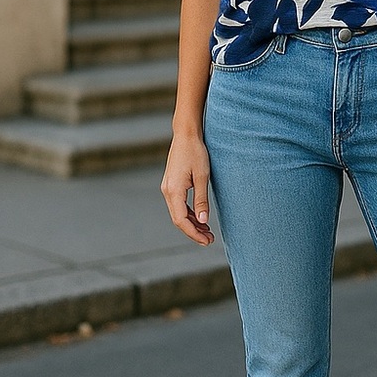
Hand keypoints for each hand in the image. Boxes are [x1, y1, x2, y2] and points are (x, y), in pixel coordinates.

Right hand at [160, 131, 214, 245]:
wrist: (186, 135)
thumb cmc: (196, 153)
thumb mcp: (202, 176)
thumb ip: (201, 200)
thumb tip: (203, 221)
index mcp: (173, 191)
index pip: (181, 220)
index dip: (193, 233)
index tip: (207, 241)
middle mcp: (167, 191)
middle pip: (178, 219)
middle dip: (193, 231)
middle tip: (210, 239)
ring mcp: (168, 188)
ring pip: (178, 212)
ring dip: (192, 223)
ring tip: (207, 231)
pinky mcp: (171, 184)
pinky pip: (178, 204)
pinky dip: (188, 213)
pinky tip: (200, 217)